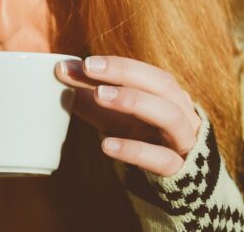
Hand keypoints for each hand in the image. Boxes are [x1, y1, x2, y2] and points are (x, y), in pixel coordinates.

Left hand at [55, 55, 201, 176]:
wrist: (170, 183)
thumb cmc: (138, 138)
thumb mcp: (111, 115)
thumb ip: (88, 94)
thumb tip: (61, 69)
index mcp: (168, 96)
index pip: (146, 73)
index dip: (117, 65)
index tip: (85, 62)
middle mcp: (182, 113)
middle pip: (163, 85)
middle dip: (125, 73)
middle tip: (89, 68)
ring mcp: (184, 142)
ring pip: (170, 116)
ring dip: (134, 101)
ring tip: (98, 95)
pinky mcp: (179, 171)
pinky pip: (162, 158)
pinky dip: (135, 149)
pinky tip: (106, 145)